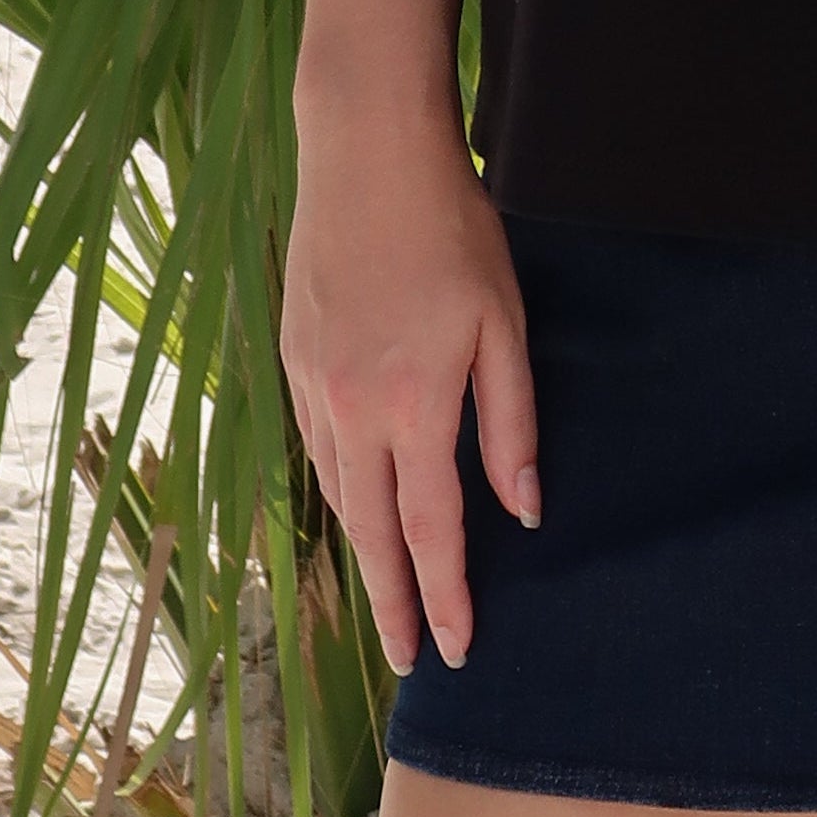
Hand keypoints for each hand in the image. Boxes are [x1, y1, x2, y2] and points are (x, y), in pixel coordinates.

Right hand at [281, 103, 537, 676]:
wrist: (365, 158)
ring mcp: (315, 388)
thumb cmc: (452, 232)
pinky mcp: (293, 360)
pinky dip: (340, 491)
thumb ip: (511, 422)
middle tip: (408, 658)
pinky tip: (357, 505)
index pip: (433, 531)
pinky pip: (318, 449)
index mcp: (415, 407)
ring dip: (364, 551)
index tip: (456, 650)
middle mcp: (354, 412)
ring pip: (339, 495)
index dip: (445, 596)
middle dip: (392, 602)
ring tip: (387, 595)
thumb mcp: (505, 323)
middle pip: (373, 533)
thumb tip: (523, 508)